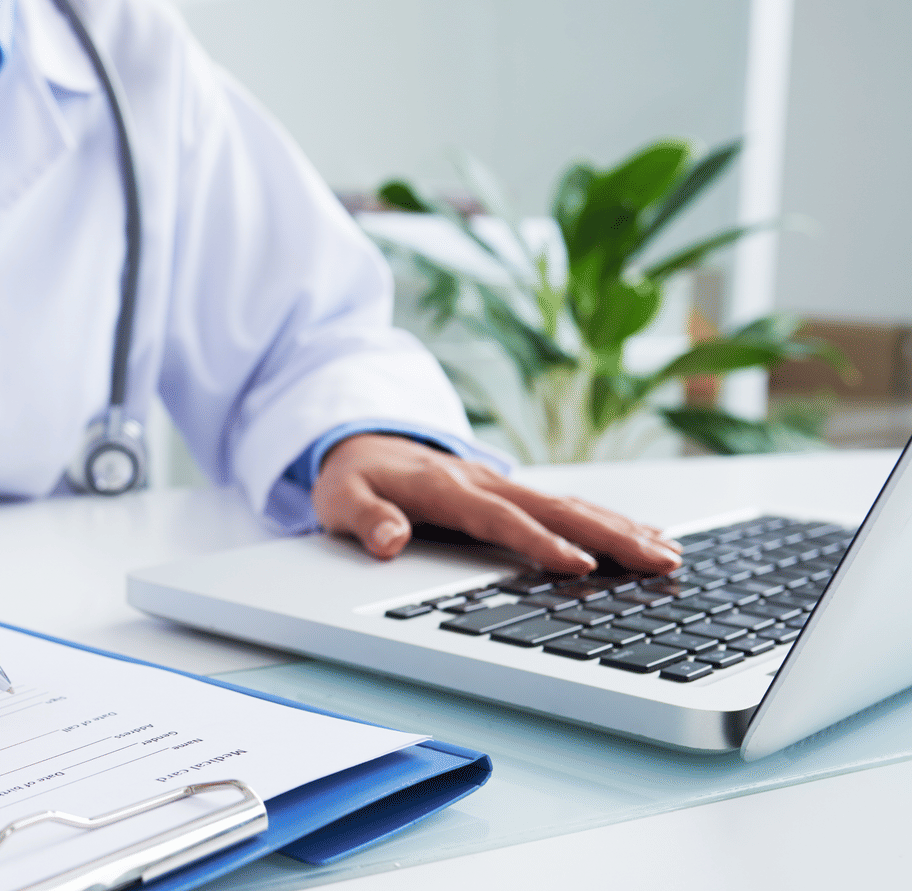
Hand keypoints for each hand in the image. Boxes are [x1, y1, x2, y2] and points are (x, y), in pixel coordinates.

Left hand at [310, 434, 680, 574]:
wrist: (359, 442)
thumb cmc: (353, 479)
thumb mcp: (341, 500)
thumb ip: (366, 519)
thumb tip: (389, 539)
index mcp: (447, 489)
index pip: (501, 519)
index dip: (539, 543)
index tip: (578, 567)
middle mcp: (484, 482)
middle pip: (555, 510)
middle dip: (609, 535)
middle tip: (658, 561)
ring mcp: (502, 484)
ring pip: (570, 506)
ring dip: (620, 529)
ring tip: (669, 554)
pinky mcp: (511, 492)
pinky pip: (566, 505)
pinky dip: (607, 520)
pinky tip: (644, 536)